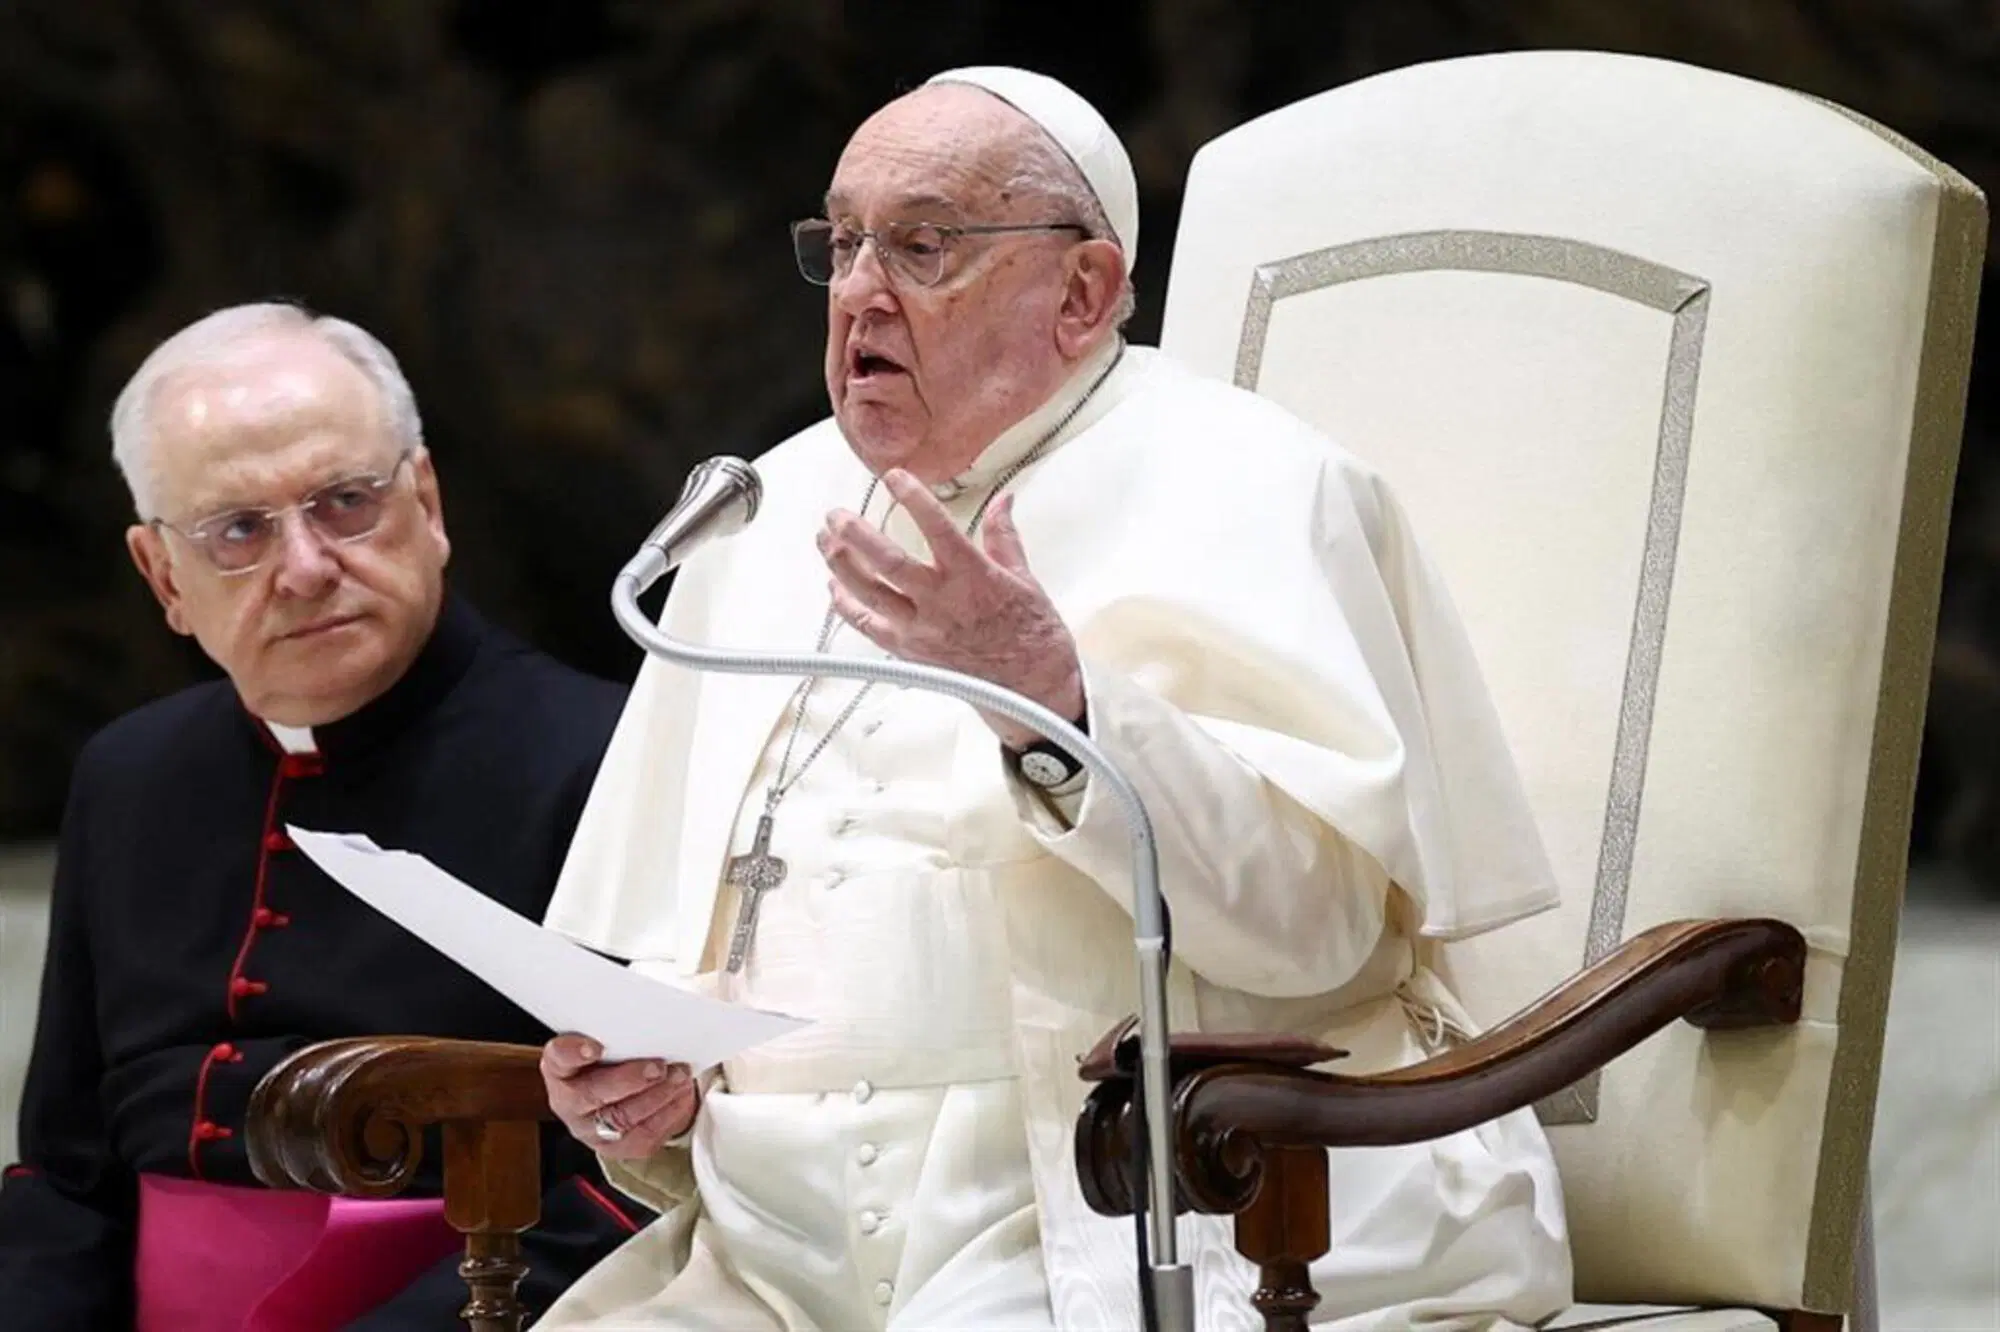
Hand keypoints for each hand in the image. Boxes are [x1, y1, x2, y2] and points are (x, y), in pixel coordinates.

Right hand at [541, 1034, 698, 1159]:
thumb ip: (617, 1035)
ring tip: (679, 1076)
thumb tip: (650, 1020)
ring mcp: (590, 1129)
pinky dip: (668, 1114)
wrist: (617, 1096)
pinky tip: (681, 1095)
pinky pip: (643, 1136)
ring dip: (657, 1096)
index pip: (558, 1059)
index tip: (595, 1047)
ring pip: (622, 1118)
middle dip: (630, 1080)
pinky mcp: (616, 1147)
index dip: (574, 1054)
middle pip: (593, 1094)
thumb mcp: (607, 1043)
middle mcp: (569, 1102)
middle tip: (658, 1067)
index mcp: (560, 1069)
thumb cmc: (610, 1062)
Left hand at [820, 469, 1081, 747]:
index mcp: (973, 578)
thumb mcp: (1025, 578)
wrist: (1031, 689)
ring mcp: (921, 630)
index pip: (936, 527)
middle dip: (856, 534)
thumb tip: (1003, 500)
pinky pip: (868, 627)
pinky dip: (846, 606)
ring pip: (868, 594)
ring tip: (825, 540)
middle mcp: (942, 603)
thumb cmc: (1032, 635)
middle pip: (887, 562)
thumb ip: (1004, 536)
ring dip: (841, 565)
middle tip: (836, 514)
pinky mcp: (910, 652)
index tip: (894, 476)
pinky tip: (834, 586)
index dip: (912, 498)